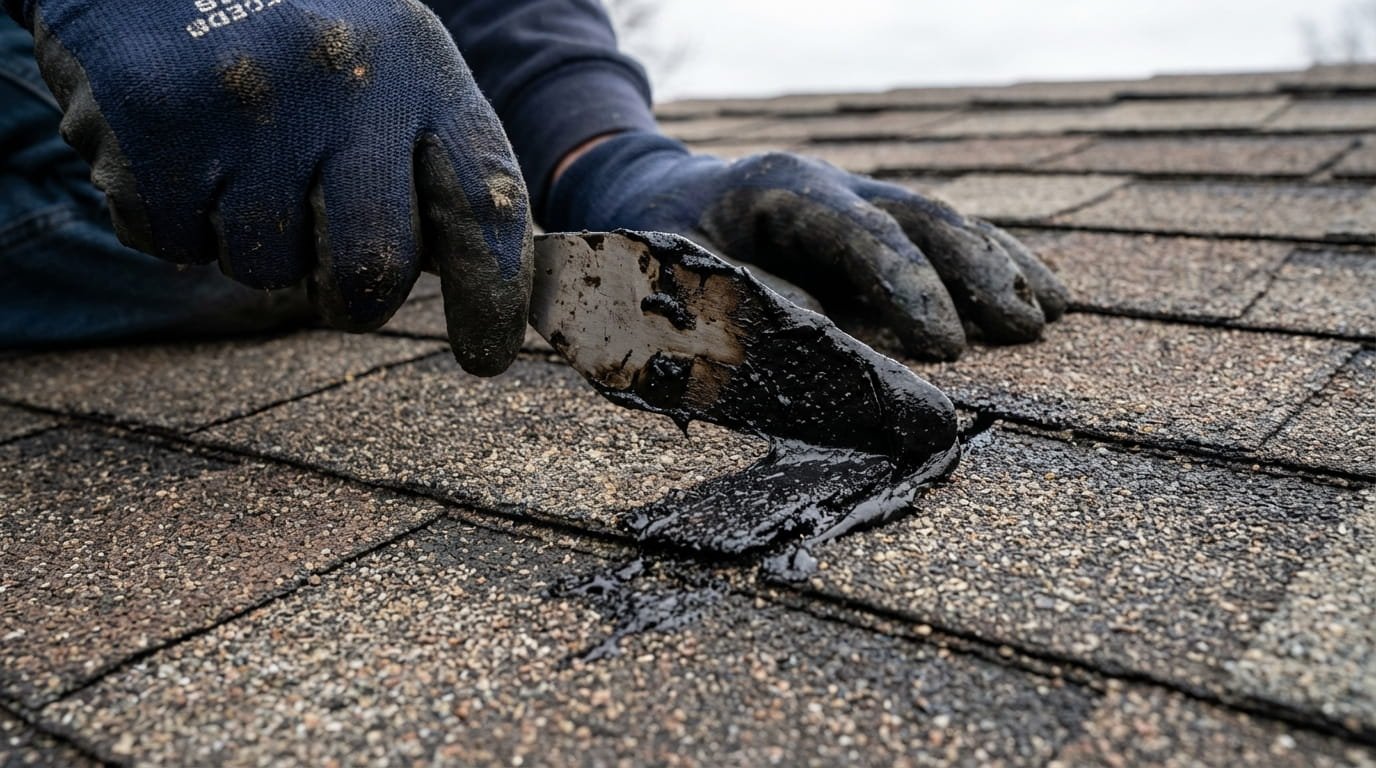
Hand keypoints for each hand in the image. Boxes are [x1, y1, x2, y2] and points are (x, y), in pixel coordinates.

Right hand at [22, 0, 530, 373]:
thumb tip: (484, 286)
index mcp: (419, 69)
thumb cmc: (297, 32)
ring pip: (266, 267)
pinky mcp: (154, 124)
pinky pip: (175, 243)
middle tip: (338, 278)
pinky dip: (177, 220)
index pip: (484, 203)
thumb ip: (435, 164)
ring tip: (243, 161)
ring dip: (256, 244)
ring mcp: (245, 104)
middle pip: (371, 269)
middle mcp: (342, 83)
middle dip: (355, 298)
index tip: (486, 354)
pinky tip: (185, 149)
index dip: (493, 295)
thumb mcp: (390, 66)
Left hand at [545, 133, 1066, 360]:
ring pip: (944, 221)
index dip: (906, 285)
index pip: (857, 230)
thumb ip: (744, 311)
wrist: (653, 203)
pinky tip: (1046, 294)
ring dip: (1001, 268)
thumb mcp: (677, 282)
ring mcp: (859, 198)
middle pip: (919, 216)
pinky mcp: (876, 224)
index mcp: (778, 187)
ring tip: (1050, 314)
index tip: (946, 345)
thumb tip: (826, 343)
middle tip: (1019, 330)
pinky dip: (997, 265)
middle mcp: (831, 183)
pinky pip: (946, 239)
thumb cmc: (659, 254)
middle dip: (974, 273)